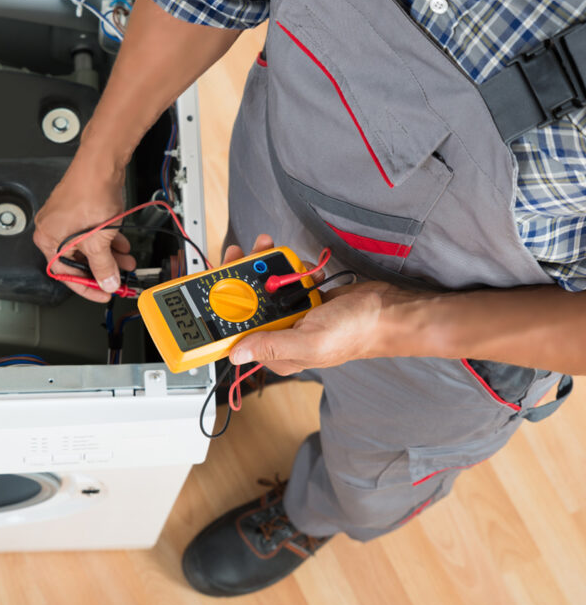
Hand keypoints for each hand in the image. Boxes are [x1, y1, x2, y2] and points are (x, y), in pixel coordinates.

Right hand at [33, 147, 136, 302]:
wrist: (101, 163)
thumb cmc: (90, 192)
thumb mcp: (99, 240)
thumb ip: (103, 266)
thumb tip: (107, 281)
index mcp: (48, 239)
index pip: (65, 275)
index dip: (87, 287)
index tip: (103, 293)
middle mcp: (52, 229)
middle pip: (77, 261)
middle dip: (102, 269)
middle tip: (117, 278)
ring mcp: (65, 219)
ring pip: (87, 246)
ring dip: (108, 255)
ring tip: (126, 262)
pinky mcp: (78, 210)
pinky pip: (91, 233)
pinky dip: (106, 240)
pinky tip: (121, 244)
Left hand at [226, 234, 414, 374]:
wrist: (389, 310)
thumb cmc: (356, 333)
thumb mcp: (309, 342)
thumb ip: (271, 346)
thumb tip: (236, 354)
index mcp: (276, 353)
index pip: (237, 332)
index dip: (222, 308)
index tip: (215, 282)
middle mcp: (280, 335)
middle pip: (247, 304)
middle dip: (242, 277)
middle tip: (243, 253)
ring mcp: (291, 314)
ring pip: (265, 287)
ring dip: (267, 267)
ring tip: (270, 250)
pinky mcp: (303, 297)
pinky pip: (286, 279)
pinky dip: (291, 269)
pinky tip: (303, 269)